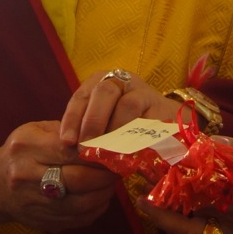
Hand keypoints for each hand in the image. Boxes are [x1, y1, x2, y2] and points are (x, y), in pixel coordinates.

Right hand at [0, 120, 117, 233]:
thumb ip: (66, 131)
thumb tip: (103, 136)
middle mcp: (26, 176)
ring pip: (81, 203)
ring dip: (104, 193)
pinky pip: (78, 219)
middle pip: (78, 179)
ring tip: (112, 182)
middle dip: (106, 174)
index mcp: (26, 148)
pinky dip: (96, 208)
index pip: (70, 150)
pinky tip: (100, 197)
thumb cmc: (21, 150)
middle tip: (121, 167)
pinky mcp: (42, 222)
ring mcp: (33, 203)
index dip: (98, 151)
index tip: (116, 148)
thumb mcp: (36, 130)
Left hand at [59, 69, 183, 146]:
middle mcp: (122, 81)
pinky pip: (148, 120)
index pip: (81, 97)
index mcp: (100, 82)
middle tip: (86, 146)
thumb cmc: (124, 127)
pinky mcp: (162, 108)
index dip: (72, 119)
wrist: (165, 126)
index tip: (67, 141)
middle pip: (104, 92)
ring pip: (127, 105)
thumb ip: (84, 131)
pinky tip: (128, 152)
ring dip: (114, 131)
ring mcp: (144, 92)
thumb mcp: (101, 124)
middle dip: (92, 121)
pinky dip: (136, 137)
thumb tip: (67, 147)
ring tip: (106, 152)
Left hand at [135, 137, 232, 233]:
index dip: (177, 161)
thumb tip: (213, 141)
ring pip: (189, 224)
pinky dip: (181, 231)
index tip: (157, 149)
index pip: (204, 171)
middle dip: (163, 184)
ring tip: (144, 197)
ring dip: (165, 211)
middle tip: (141, 170)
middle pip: (190, 197)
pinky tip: (167, 219)